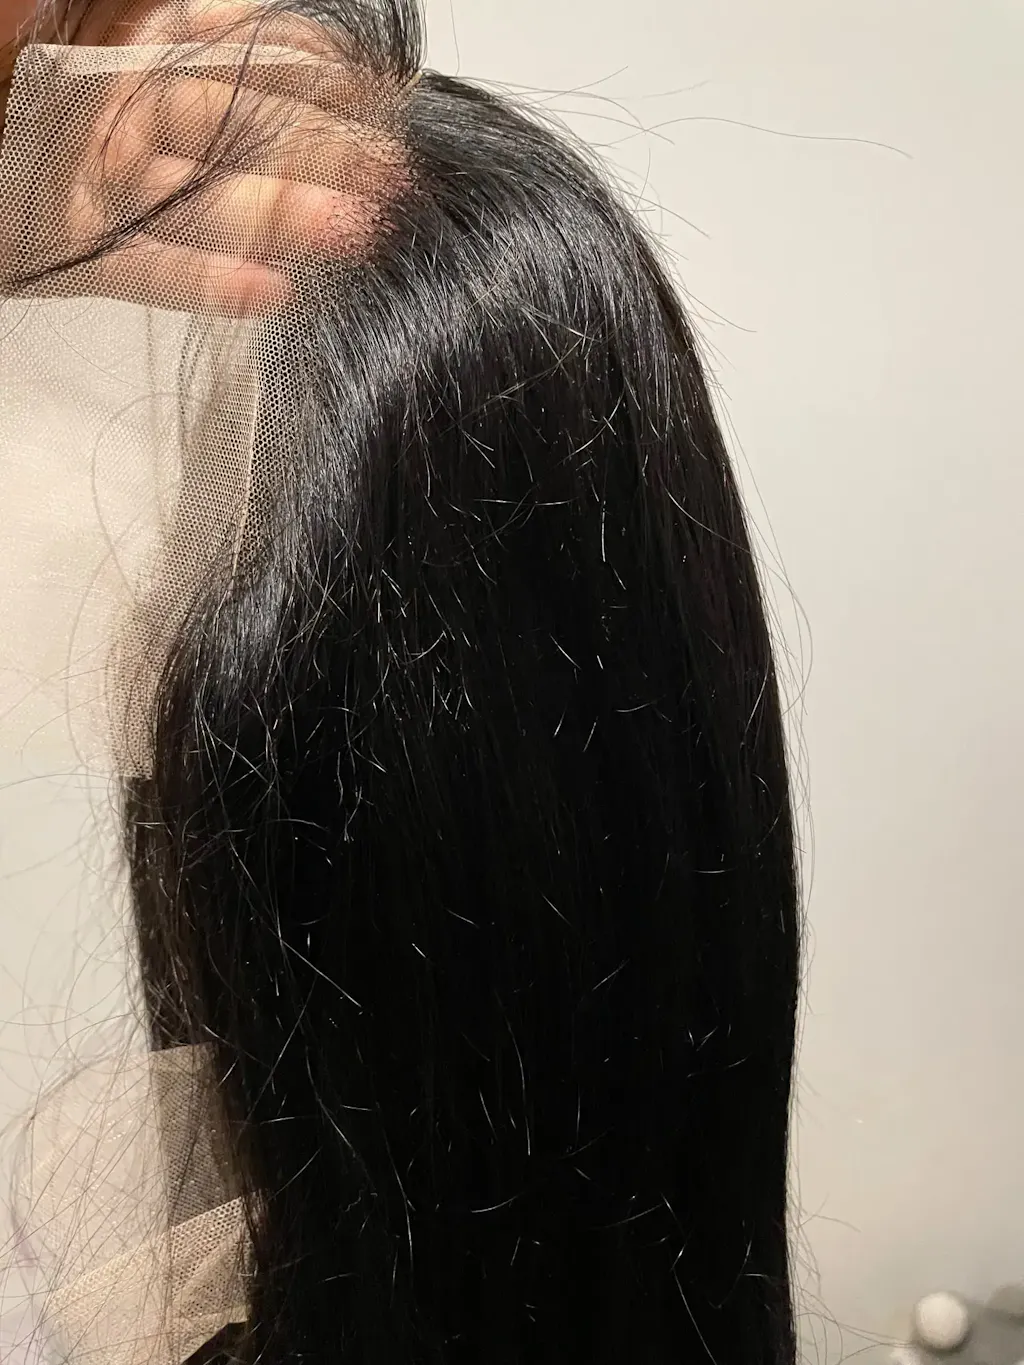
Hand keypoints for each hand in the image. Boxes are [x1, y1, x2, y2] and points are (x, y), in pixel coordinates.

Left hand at [4, 0, 407, 313]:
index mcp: (117, 29)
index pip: (235, 44)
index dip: (307, 67)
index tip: (374, 91)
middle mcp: (118, 102)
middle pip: (241, 130)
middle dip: (319, 153)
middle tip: (393, 179)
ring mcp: (99, 179)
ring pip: (209, 201)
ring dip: (286, 219)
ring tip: (358, 237)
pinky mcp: (71, 246)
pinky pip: (150, 270)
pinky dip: (208, 285)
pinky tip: (273, 296)